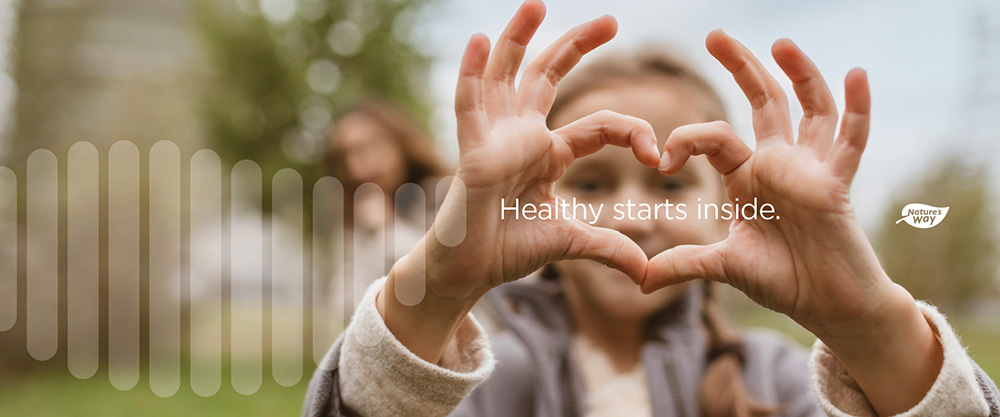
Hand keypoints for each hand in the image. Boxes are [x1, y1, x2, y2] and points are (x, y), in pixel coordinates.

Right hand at [381, 0, 658, 361]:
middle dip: (576, 46)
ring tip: (536, 2)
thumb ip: (607, 248)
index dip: (631, 132)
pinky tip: (480, 40)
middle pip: (547, 78)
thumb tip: (646, 273)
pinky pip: (469, 105)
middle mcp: (521, 137)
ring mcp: (494, 139)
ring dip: (518, 38)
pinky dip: (471, 72)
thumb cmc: (508, 251)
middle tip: (611, 20)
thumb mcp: (569, 243)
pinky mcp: (472, 152)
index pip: (597, 126)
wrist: (469, 273)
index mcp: (547, 154)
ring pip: (506, 77)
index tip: (657, 154)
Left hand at [643, 30, 940, 414]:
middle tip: (714, 35)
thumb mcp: (723, 267)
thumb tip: (636, 281)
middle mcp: (778, 162)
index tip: (661, 159)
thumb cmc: (782, 278)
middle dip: (740, 67)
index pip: (714, 137)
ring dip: (799, 74)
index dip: (686, 140)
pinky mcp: (836, 183)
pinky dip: (857, 108)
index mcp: (746, 175)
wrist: (825, 303)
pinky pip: (850, 140)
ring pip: (808, 109)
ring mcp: (809, 169)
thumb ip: (683, 265)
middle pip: (763, 101)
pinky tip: (856, 75)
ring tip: (781, 43)